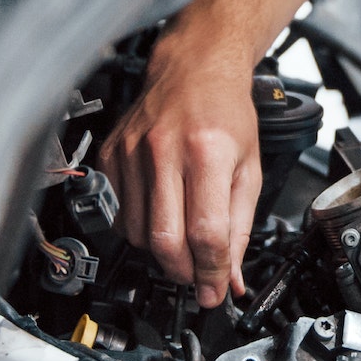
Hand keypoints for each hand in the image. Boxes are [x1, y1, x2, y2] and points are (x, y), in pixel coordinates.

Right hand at [97, 44, 259, 308]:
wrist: (195, 68)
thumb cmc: (225, 112)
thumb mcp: (248, 169)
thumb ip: (240, 227)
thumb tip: (228, 277)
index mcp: (207, 152)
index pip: (205, 233)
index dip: (210, 273)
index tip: (214, 292)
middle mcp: (165, 150)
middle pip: (165, 240)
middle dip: (184, 272)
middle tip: (197, 277)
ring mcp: (132, 152)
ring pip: (138, 233)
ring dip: (161, 252)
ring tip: (182, 242)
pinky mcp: (112, 154)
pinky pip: (119, 213)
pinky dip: (139, 228)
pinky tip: (159, 214)